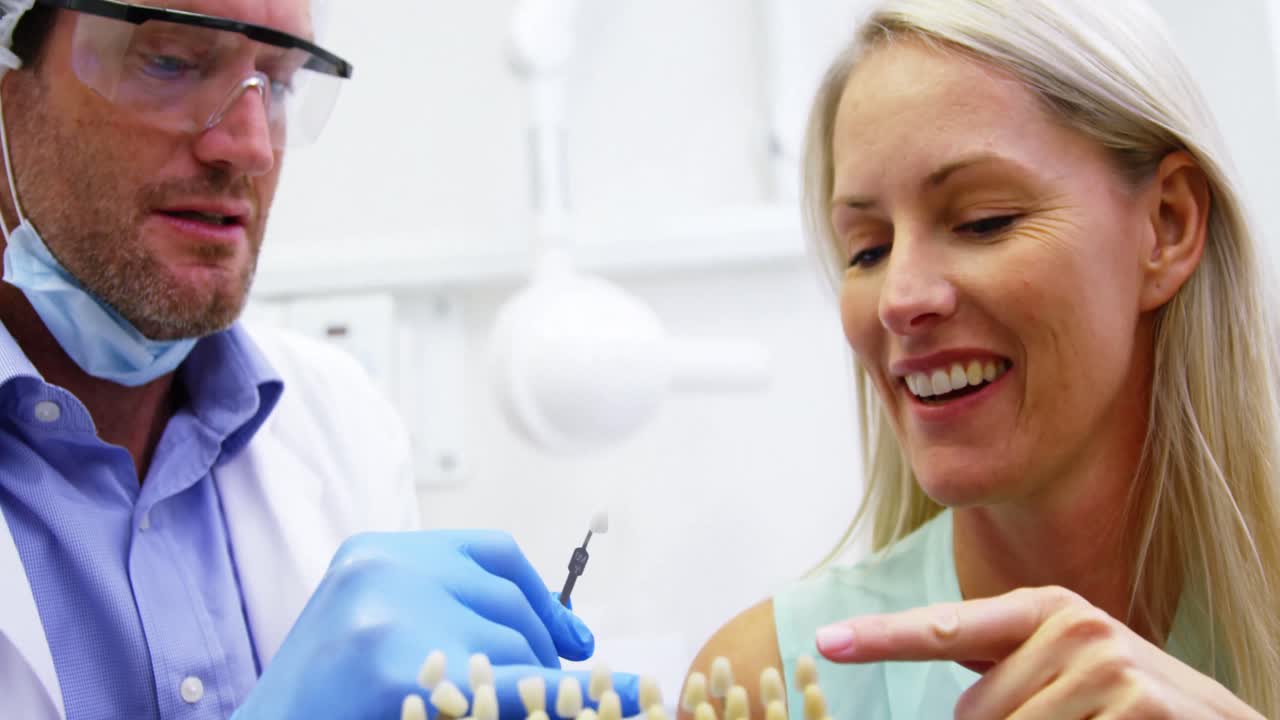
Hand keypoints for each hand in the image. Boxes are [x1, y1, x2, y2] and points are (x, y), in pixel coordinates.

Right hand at [232, 530, 638, 719]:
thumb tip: (565, 636)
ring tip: (528, 708)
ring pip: (512, 647)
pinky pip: (511, 687)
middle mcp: (386, 570)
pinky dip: (565, 695)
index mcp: (375, 552)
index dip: (543, 598)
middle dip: (539, 649)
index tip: (575, 641)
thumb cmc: (323, 703)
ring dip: (532, 684)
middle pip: (506, 601)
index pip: (491, 554)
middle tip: (557, 692)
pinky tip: (628, 695)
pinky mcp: (398, 671)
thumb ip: (447, 611)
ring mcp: (392, 617)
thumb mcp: (376, 631)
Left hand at [814, 586, 1261, 718]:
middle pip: (972, 712)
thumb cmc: (1118, 703)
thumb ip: (997, 667)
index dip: (882, 637)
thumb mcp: (1057, 671)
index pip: (945, 626)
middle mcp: (1070, 623)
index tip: (825, 641)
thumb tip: (944, 700)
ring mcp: (1104, 661)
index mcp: (1041, 609)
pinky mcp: (1131, 700)